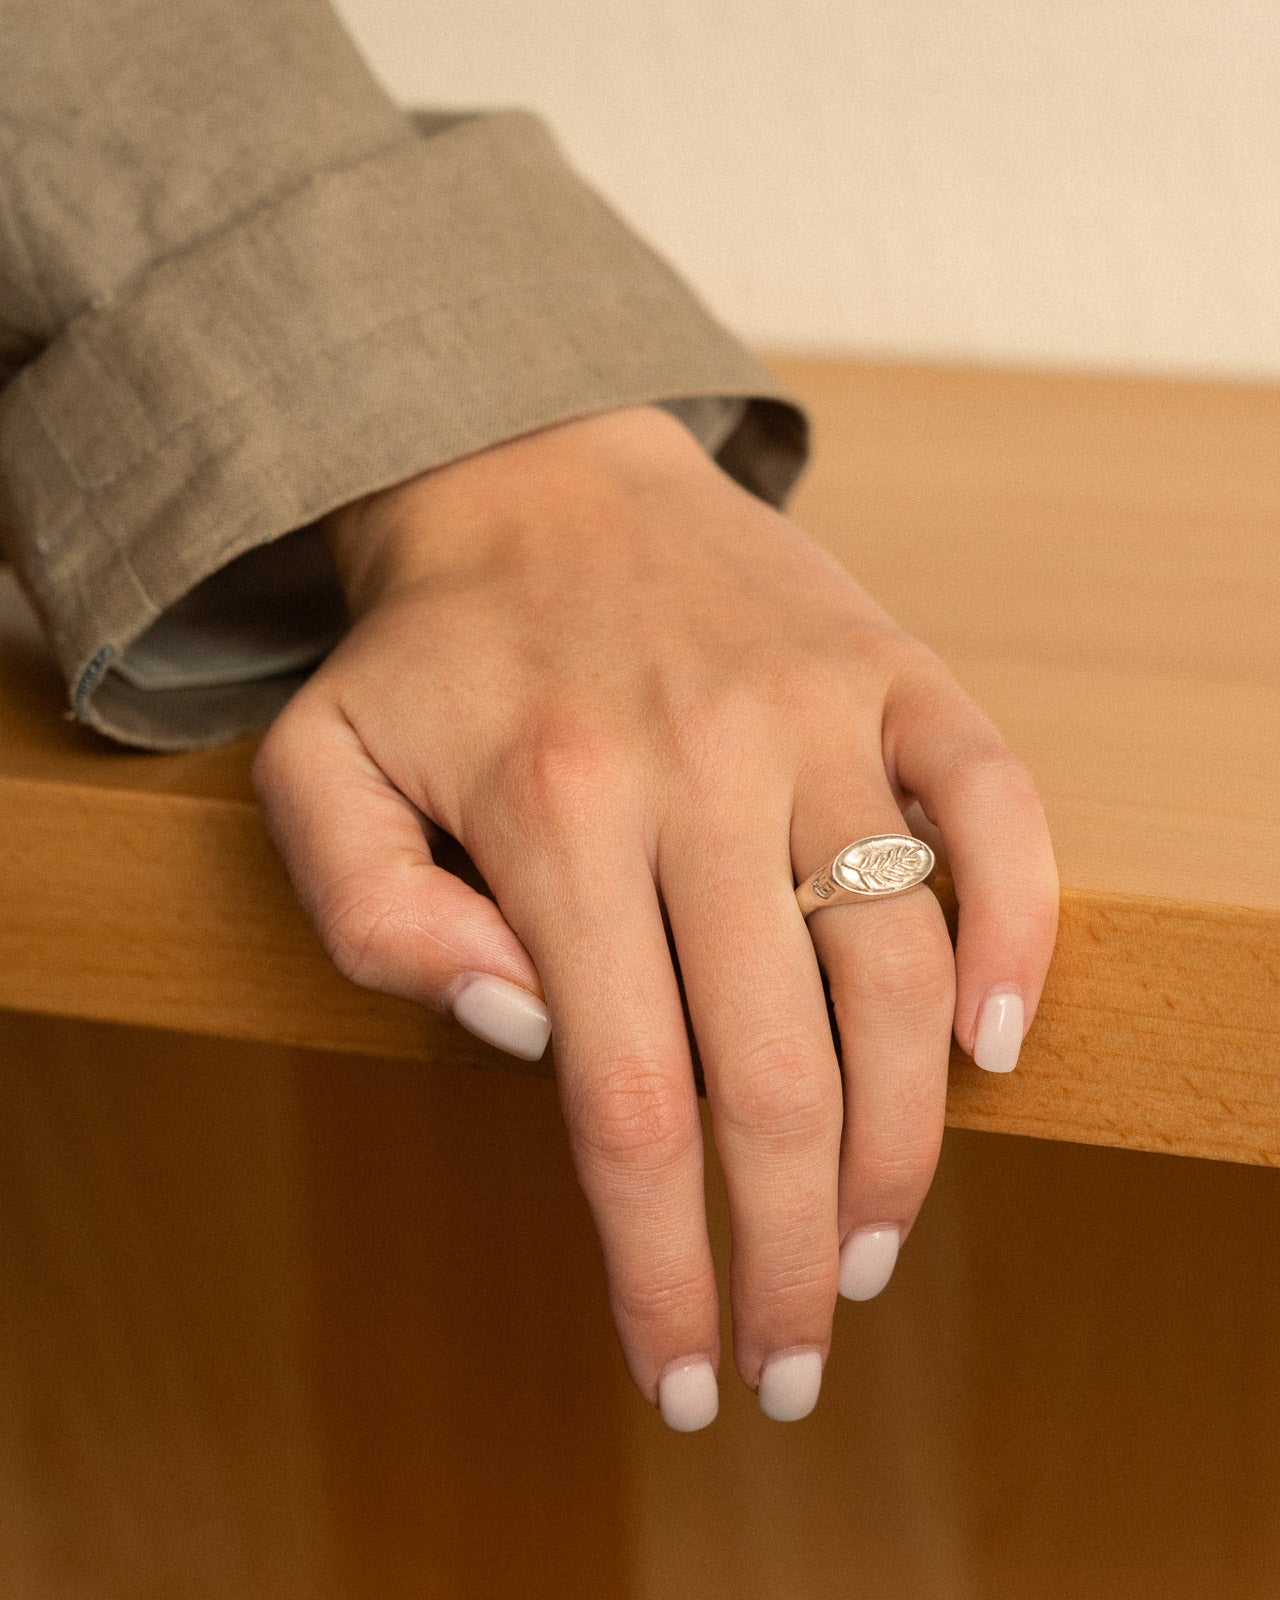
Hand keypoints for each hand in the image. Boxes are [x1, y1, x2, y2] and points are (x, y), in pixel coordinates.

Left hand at [251, 403, 1058, 1429]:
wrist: (536, 469)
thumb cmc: (431, 653)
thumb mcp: (315, 772)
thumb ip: (370, 920)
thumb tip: (522, 1030)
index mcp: (548, 807)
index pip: (627, 1104)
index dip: (666, 1267)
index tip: (691, 1375)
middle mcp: (697, 763)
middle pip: (774, 1071)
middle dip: (795, 1253)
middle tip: (801, 1355)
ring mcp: (813, 710)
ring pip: (893, 967)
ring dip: (904, 1141)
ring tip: (882, 1244)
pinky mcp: (893, 668)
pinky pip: (993, 809)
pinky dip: (1016, 930)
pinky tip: (994, 1045)